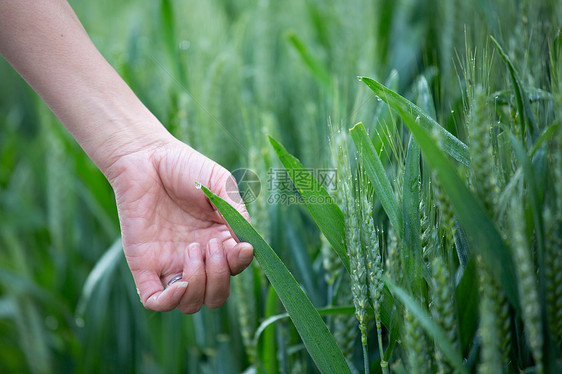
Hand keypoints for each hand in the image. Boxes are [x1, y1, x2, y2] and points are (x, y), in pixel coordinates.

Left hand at [106, 136, 253, 313]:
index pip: (235, 269)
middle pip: (216, 295)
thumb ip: (236, 213)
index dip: (240, 264)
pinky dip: (170, 302)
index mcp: (218, 239)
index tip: (240, 246)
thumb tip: (245, 244)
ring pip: (191, 304)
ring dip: (198, 285)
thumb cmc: (184, 166)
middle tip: (208, 244)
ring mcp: (170, 263)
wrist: (144, 157)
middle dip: (219, 277)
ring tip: (191, 249)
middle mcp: (196, 257)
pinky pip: (155, 301)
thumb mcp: (220, 184)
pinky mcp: (144, 264)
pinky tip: (179, 283)